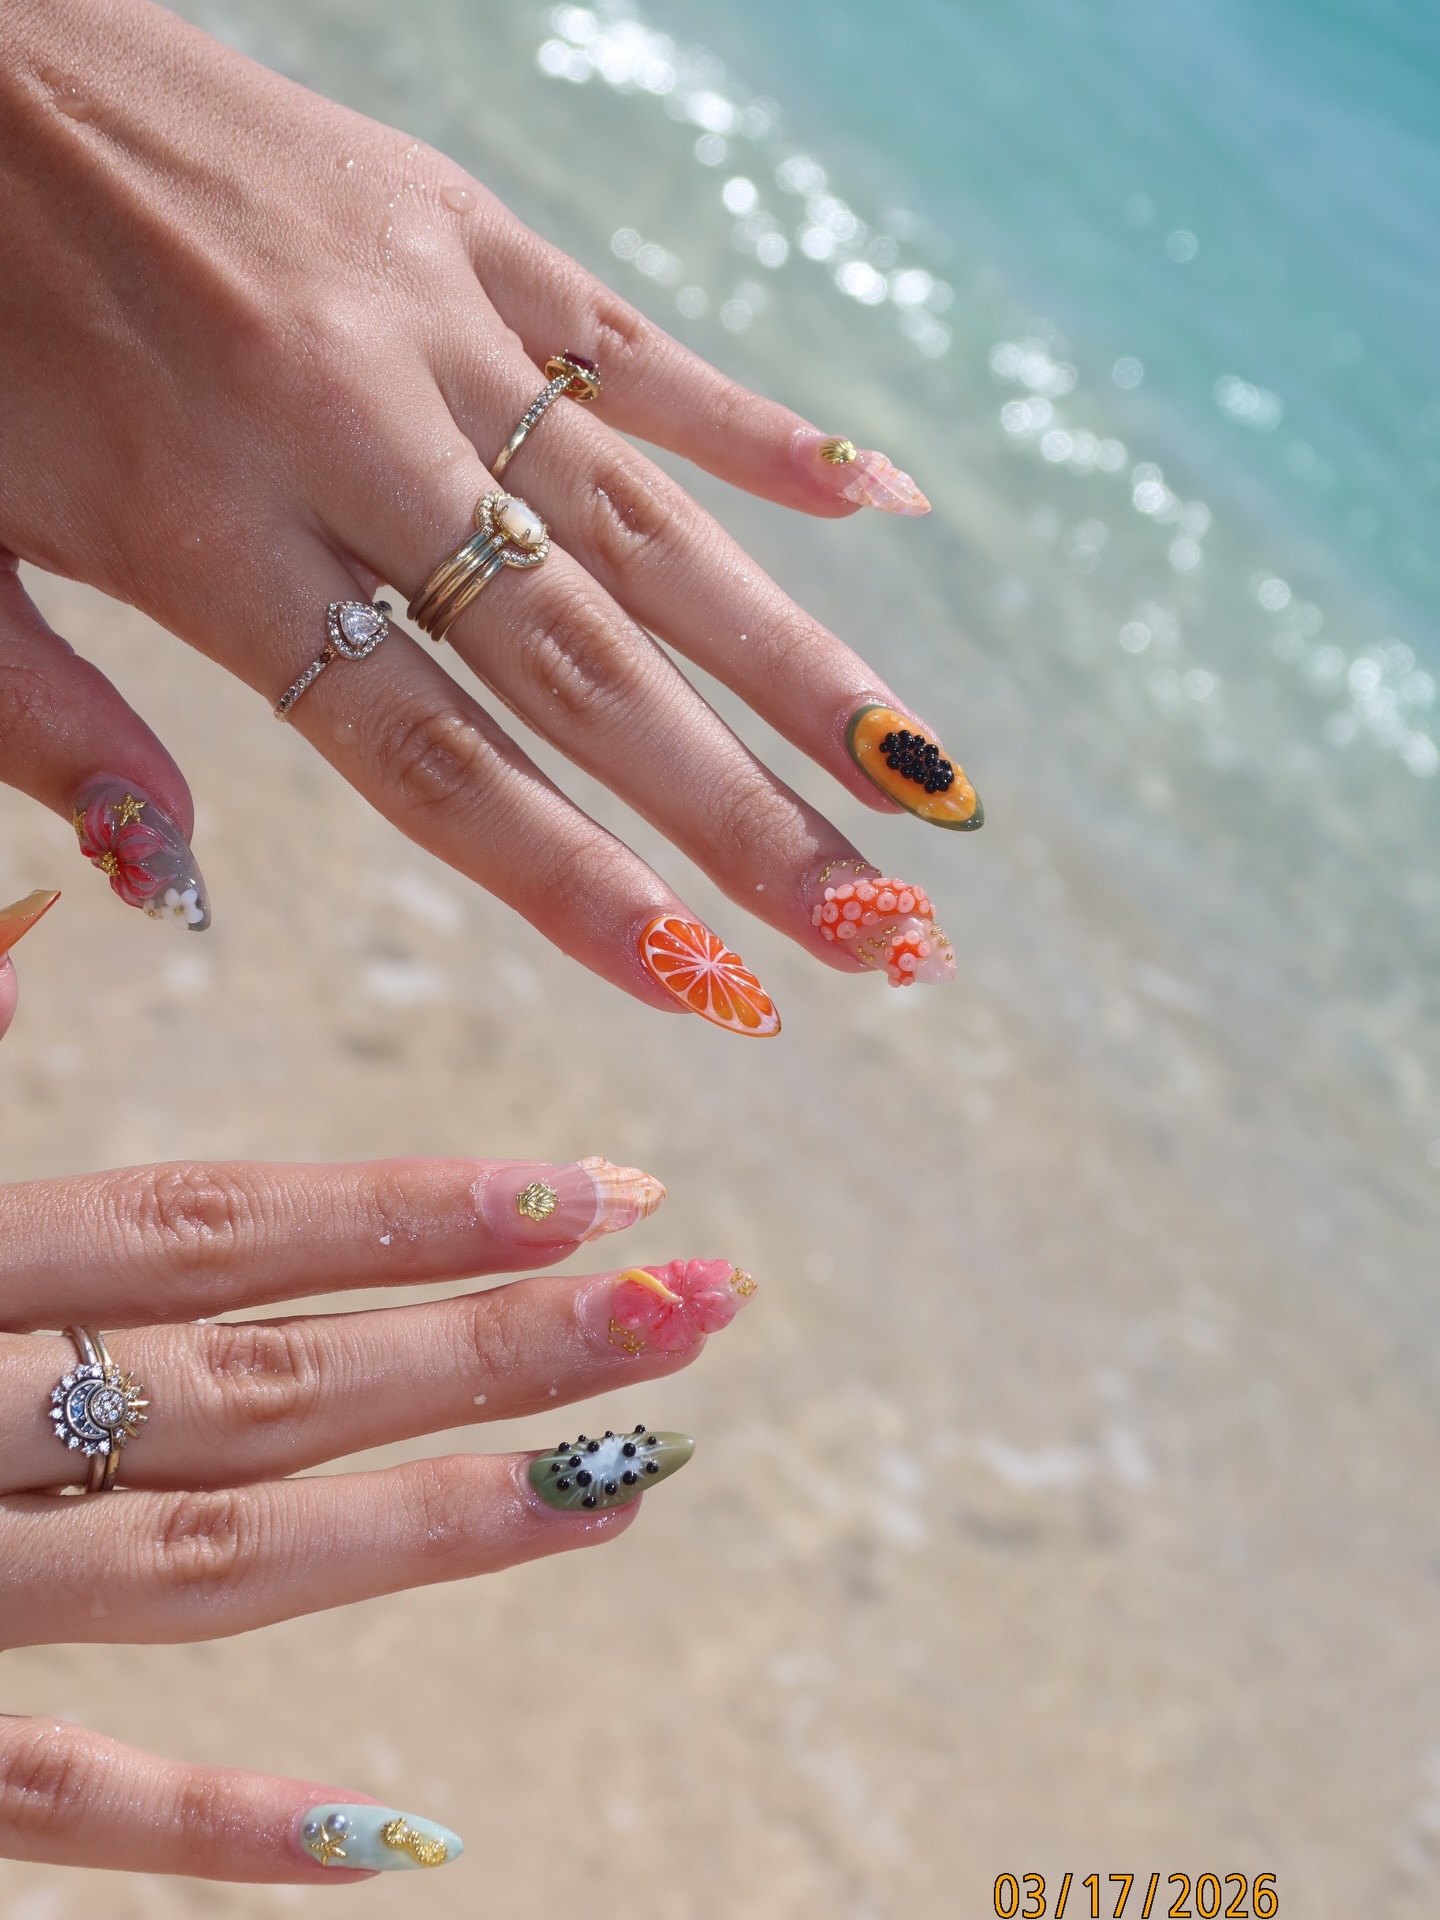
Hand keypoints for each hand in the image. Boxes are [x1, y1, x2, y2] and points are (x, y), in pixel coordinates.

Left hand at [0, 0, 978, 1035]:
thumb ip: (44, 722)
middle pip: (586, 667)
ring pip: (651, 526)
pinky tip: (880, 502)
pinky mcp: (463, 222)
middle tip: (888, 929)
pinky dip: (759, 427)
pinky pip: (636, 342)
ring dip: (799, 666)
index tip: (713, 989)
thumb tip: (172, 885)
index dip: (579, 882)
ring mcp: (428, 316)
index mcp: (205, 529)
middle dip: (748, 817)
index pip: (432, 756)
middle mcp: (349, 430)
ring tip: (919, 781)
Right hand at [0, 1152, 755, 1878]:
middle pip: (269, 1386)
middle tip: (690, 1308)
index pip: (212, 1233)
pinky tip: (404, 1832)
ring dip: (431, 1529)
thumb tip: (76, 1053)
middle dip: (496, 1348)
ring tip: (621, 1488)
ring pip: (213, 1564)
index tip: (598, 1195)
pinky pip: (66, 1800)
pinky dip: (220, 1820)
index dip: (410, 1212)